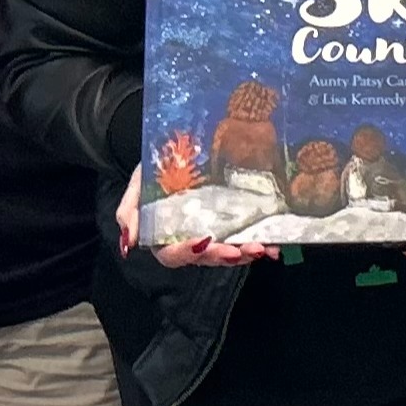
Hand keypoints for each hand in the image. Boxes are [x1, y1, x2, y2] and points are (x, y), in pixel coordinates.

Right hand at [118, 171, 275, 268]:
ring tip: (263, 248)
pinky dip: (261, 243)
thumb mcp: (137, 184)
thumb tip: (130, 243)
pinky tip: (275, 244)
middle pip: (206, 257)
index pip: (172, 254)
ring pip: (229, 252)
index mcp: (164, 235)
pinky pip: (246, 238)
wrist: (175, 148)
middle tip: (243, 250)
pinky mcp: (232, 223)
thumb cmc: (153, 169)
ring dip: (246, 253)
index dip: (188, 253)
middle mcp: (190, 238)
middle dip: (224, 256)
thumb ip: (130, 212)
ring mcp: (213, 231)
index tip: (204, 243)